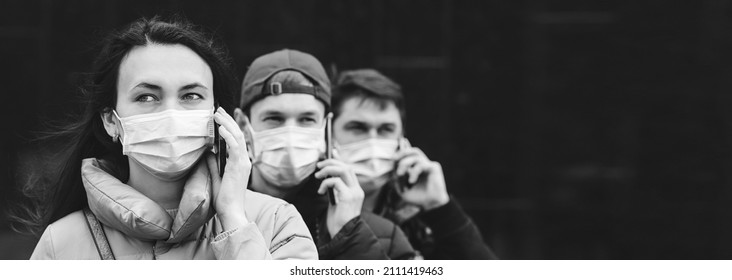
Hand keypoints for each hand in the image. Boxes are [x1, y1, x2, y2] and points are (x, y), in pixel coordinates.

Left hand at [205, 107, 251, 230]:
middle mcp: (244, 160)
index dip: (229, 126)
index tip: (220, 117)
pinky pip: (235, 146)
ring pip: (238, 137)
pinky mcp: (239, 166)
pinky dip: (228, 136)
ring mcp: (243, 163)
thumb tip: (208, 152)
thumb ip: (214, 164)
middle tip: (218, 109)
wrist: (231, 211)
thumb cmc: (224, 199)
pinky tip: (220, 128)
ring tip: (217, 114)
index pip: (237, 139)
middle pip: (238, 134)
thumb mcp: (217, 177)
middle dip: (228, 120)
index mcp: (240, 163)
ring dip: (227, 123)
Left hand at [314, 159, 363, 237]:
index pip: (349, 169)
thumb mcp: (336, 201)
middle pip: (346, 166)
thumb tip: (326, 177)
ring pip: (342, 170)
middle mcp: (357, 189)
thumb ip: (335, 190)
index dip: (339, 159)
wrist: (343, 234)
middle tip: (319, 165)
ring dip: (328, 169)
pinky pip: (335, 181)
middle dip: (331, 162)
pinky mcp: (348, 197)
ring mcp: (354, 192)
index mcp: (355, 190)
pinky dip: (325, 183)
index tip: (331, 152)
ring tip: (318, 175)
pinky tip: (321, 191)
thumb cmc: (338, 221)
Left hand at [395, 147, 449, 210]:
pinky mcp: (434, 167)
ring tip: (399, 174)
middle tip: (394, 160)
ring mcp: (429, 165)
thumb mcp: (402, 190)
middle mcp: (422, 165)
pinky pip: (422, 164)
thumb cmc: (418, 198)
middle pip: (412, 151)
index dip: (398, 156)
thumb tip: (393, 170)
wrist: (431, 206)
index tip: (391, 163)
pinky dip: (414, 171)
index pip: (407, 156)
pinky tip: (411, 181)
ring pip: (416, 155)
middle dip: (402, 152)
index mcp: (415, 168)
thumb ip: (397, 180)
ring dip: (405, 163)